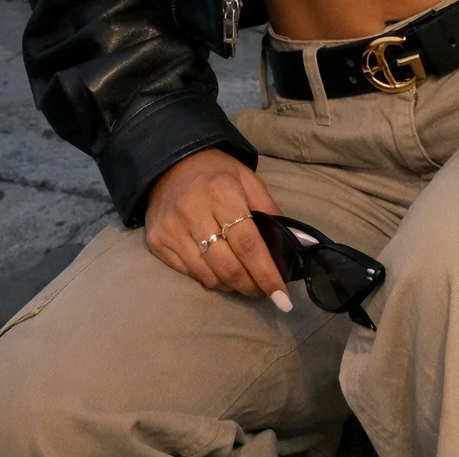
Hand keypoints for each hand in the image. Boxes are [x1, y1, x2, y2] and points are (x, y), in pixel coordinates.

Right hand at [145, 147, 291, 307]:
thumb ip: (272, 211)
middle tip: (265, 292)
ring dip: (232, 285)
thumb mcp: (248, 181)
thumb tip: (301, 243)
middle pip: (228, 265)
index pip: (247, 243)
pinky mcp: (157, 242)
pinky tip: (221, 273)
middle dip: (251, 285)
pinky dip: (210, 279)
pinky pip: (190, 274)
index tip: (282, 295)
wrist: (169, 163)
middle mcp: (193, 212)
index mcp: (221, 192)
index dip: (266, 272)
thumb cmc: (216, 173)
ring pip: (208, 275)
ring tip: (245, 282)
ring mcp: (172, 229)